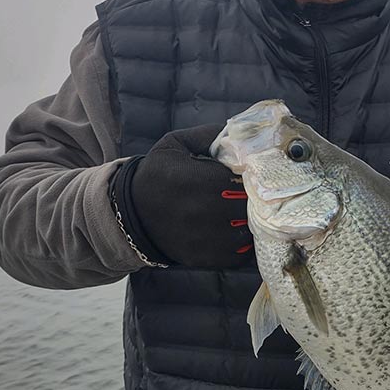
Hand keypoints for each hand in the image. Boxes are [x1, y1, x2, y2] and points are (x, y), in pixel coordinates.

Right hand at [110, 124, 253, 267]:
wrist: (132, 214)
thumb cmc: (159, 174)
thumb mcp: (175, 144)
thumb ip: (208, 135)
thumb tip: (241, 131)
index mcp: (192, 180)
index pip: (240, 180)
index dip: (251, 177)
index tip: (252, 174)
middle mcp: (198, 212)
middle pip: (247, 206)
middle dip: (255, 199)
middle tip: (257, 193)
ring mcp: (202, 239)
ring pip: (247, 231)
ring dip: (253, 222)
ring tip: (249, 211)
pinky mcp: (204, 259)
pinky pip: (239, 255)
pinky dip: (245, 243)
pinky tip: (239, 229)